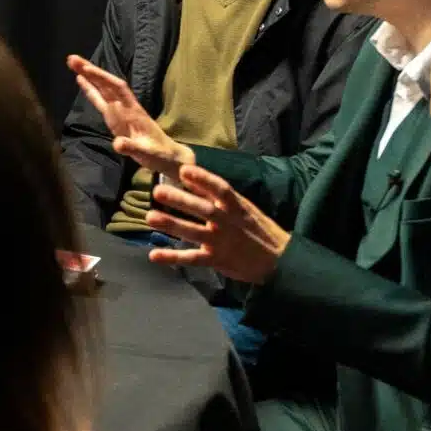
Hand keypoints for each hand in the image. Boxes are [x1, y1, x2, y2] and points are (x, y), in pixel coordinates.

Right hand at [66, 55, 193, 178]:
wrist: (167, 156)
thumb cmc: (158, 154)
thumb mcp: (146, 153)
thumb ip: (131, 147)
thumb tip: (116, 144)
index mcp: (133, 112)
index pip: (116, 89)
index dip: (102, 78)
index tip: (86, 69)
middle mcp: (125, 108)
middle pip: (107, 84)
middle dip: (91, 71)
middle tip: (72, 59)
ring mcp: (120, 112)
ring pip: (103, 89)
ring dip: (88, 76)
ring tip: (73, 63)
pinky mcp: (115, 118)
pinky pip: (101, 100)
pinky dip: (90, 90)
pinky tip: (81, 80)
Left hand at [144, 163, 290, 283]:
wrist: (279, 261)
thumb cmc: (257, 230)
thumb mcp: (245, 209)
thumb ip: (220, 196)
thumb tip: (194, 176)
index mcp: (237, 208)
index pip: (220, 189)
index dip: (203, 179)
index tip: (184, 170)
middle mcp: (228, 223)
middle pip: (202, 209)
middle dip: (180, 200)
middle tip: (157, 190)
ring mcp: (221, 243)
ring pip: (193, 232)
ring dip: (171, 224)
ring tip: (150, 216)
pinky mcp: (216, 260)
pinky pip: (192, 259)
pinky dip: (173, 257)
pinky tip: (154, 255)